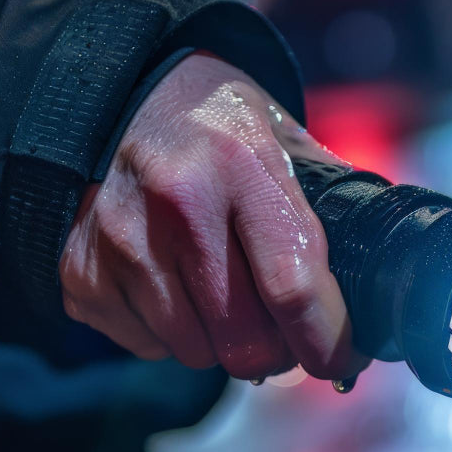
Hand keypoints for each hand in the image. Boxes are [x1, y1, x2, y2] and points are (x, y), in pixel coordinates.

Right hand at [59, 51, 369, 381]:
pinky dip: (170, 332)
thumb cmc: (212, 124)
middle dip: (276, 351)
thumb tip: (371, 289)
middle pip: (244, 339)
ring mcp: (119, 243)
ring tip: (220, 291)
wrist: (116, 95)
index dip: (327, 341)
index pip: (292, 288)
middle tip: (280, 328)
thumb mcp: (281, 138)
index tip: (341, 356)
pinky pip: (146, 345)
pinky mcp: (80, 273)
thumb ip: (327, 207)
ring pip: (195, 352)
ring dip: (220, 341)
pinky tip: (171, 284)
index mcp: (240, 165)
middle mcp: (175, 205)